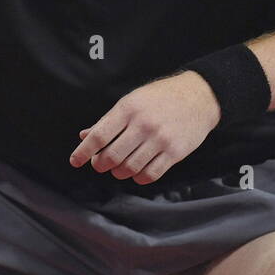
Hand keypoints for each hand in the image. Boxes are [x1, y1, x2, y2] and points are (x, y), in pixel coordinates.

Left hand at [68, 71, 220, 184]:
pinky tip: (136, 172)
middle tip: (99, 164)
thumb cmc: (159, 97)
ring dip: (118, 172)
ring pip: (130, 168)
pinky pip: (151, 174)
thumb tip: (85, 137)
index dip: (83, 152)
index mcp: (127, 110)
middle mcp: (143, 125)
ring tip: (117, 168)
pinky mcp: (176, 152)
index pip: (98, 136)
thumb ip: (107, 121)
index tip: (75, 161)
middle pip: (112, 156)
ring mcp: (160, 140)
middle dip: (100, 164)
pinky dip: (138, 178)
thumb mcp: (130, 101)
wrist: (199, 97)